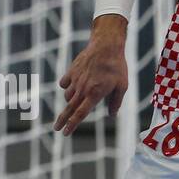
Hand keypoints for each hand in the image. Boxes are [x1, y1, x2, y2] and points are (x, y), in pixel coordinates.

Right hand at [54, 15, 129, 135]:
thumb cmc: (117, 66)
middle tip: (56, 129)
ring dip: (70, 102)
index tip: (65, 133)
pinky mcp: (71, 71)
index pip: (80, 114)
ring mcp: (75, 79)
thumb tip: (111, 115)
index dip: (72, 124)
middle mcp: (82, 89)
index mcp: (94, 94)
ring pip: (67, 96)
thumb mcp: (122, 86)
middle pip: (69, 108)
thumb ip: (115, 102)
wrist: (106, 45)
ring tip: (77, 101)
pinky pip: (65, 83)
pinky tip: (73, 85)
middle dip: (62, 120)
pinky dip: (67, 87)